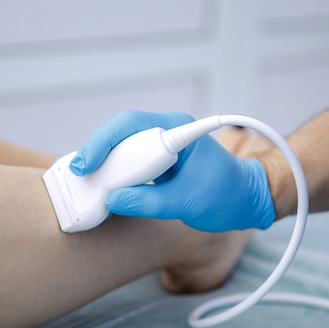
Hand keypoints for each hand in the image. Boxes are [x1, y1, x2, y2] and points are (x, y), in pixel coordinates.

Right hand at [71, 111, 275, 231]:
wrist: (246, 200)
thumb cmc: (226, 195)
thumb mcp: (185, 202)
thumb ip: (147, 202)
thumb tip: (111, 200)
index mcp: (178, 130)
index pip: (130, 125)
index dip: (103, 143)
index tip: (87, 164)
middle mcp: (166, 132)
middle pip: (120, 135)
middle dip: (98, 155)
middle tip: (82, 178)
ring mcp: (160, 146)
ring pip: (121, 149)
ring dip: (105, 167)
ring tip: (90, 185)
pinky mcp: (156, 161)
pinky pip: (128, 162)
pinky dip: (115, 175)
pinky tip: (105, 188)